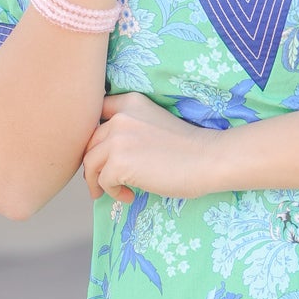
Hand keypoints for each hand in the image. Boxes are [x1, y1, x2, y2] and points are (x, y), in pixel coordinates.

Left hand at [82, 92, 222, 202]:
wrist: (208, 159)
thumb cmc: (188, 147)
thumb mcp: (154, 124)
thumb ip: (130, 128)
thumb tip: (103, 153)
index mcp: (130, 102)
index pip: (96, 113)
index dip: (94, 134)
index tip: (101, 151)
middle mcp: (120, 116)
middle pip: (90, 142)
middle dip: (94, 163)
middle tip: (104, 179)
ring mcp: (117, 139)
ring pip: (90, 162)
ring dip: (98, 180)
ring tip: (114, 191)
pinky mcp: (119, 163)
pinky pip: (103, 181)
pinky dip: (112, 192)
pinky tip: (128, 196)